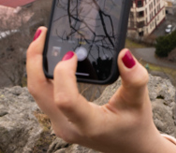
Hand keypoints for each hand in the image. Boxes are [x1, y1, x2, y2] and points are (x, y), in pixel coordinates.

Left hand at [26, 27, 175, 152]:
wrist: (131, 147)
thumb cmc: (136, 125)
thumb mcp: (140, 101)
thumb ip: (135, 78)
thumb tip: (124, 54)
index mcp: (88, 124)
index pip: (64, 99)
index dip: (64, 73)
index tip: (74, 54)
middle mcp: (67, 126)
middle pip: (38, 90)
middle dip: (35, 59)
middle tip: (42, 33)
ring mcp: (59, 124)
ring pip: (36, 92)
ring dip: (36, 65)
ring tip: (43, 40)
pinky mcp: (58, 119)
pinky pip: (43, 94)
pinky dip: (44, 73)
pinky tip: (52, 57)